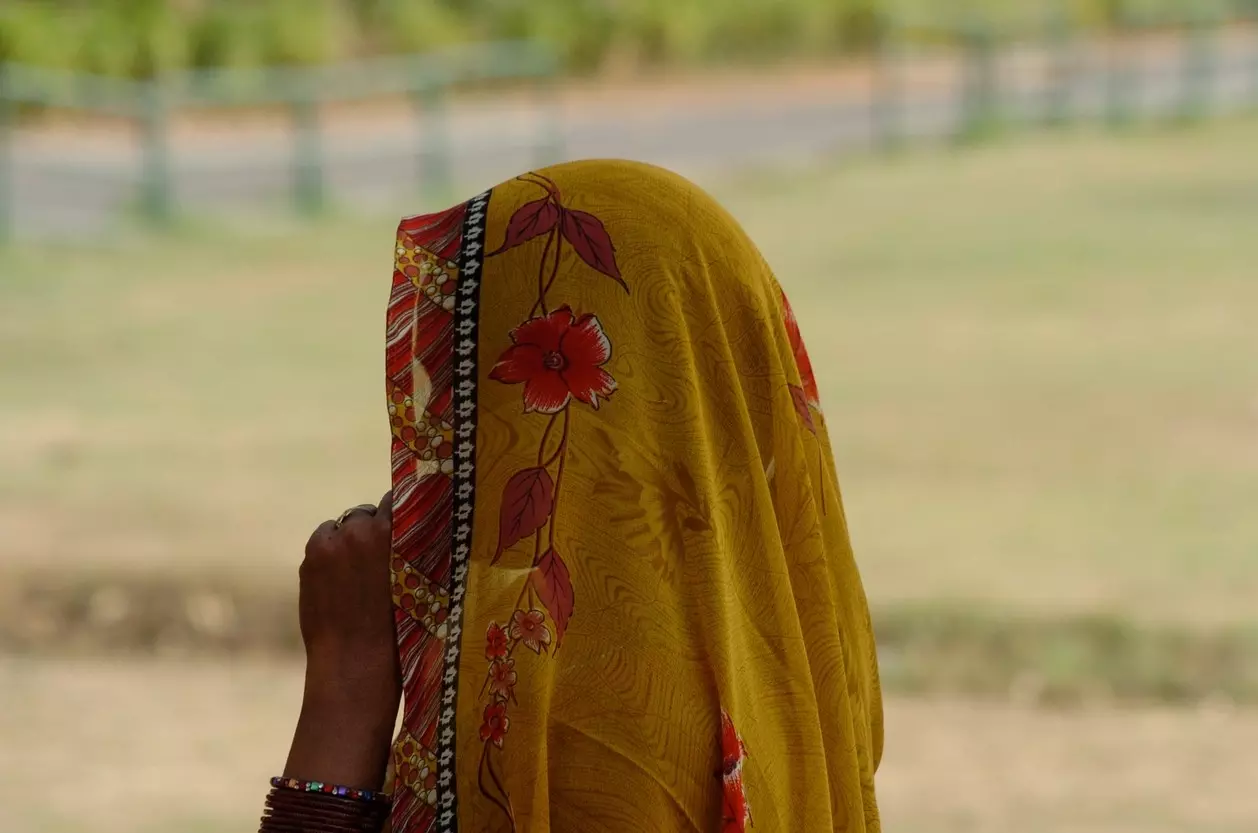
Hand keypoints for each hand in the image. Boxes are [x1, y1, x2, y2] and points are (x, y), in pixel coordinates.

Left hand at [284, 492, 400, 790]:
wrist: (356, 663)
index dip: (401, 511)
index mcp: (394, 532)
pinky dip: (330, 553)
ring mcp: (331, 543)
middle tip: (381, 553)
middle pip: (366, 513)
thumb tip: (408, 532)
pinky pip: (323, 542)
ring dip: (349, 539)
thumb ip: (411, 550)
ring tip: (357, 569)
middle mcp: (360, 529)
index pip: (398, 500)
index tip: (405, 522)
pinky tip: (340, 580)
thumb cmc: (401, 629)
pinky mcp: (310, 558)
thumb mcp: (420, 581)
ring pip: (341, 526)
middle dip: (373, 528)